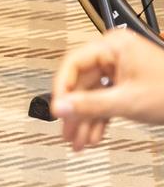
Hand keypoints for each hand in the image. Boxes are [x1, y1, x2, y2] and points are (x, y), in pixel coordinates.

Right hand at [51, 28, 163, 149]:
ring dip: (87, 119)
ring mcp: (121, 70)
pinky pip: (106, 100)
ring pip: (93, 95)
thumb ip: (91, 105)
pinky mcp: (128, 84)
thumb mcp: (127, 101)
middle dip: (77, 112)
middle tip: (67, 131)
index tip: (58, 109)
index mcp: (113, 46)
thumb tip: (60, 107)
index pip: (73, 64)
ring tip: (79, 140)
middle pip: (82, 83)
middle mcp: (114, 55)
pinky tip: (94, 134)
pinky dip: (100, 118)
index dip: (63, 89)